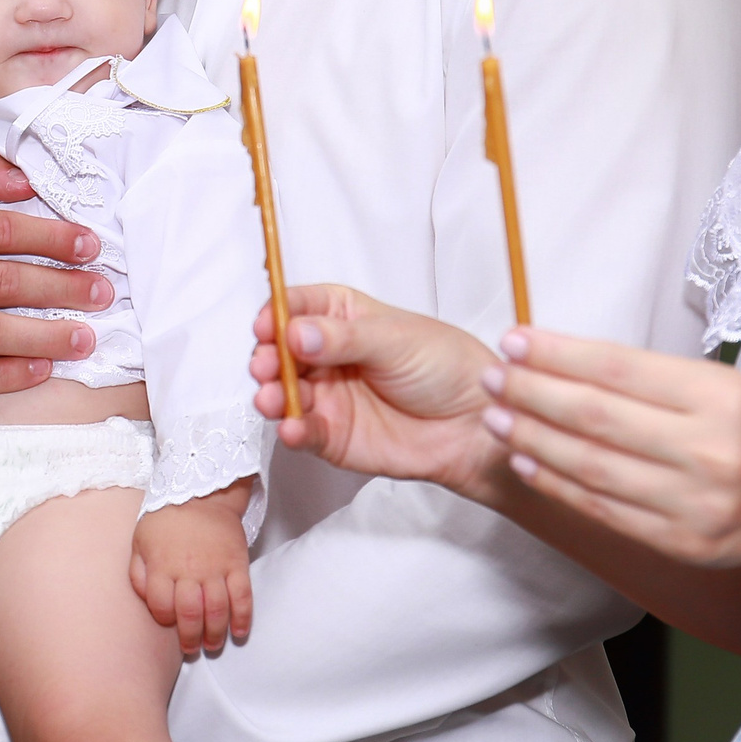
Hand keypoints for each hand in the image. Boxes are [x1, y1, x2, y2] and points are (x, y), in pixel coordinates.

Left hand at [129, 484, 254, 653]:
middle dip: (190, 638)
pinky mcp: (237, 564)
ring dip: (215, 633)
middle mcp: (188, 570)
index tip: (169, 623)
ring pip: (216, 610)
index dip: (164, 619)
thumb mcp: (140, 542)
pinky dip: (243, 618)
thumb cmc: (166, 521)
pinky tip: (240, 632)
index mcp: (161, 565)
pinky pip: (243, 596)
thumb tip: (146, 601)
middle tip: (192, 648)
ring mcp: (215, 568)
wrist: (202, 493)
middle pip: (189, 614)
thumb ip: (138, 573)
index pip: (160, 605)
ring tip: (212, 645)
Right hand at [246, 284, 507, 501]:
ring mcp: (325, 395)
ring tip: (272, 398)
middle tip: (266, 365)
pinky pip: (303, 432)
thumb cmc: (445, 366)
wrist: (474, 423)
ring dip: (272, 395)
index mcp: (342, 316)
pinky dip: (293, 430)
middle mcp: (326, 355)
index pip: (297, 306)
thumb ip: (344, 339)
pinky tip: (293, 428)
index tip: (267, 325)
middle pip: (279, 351)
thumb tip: (296, 333)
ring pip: (284, 392)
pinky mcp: (331, 435)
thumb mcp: (396, 340)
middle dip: (267, 357)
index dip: (277, 314)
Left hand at [481, 328, 740, 572]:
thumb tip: (567, 359)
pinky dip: (558, 484)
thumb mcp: (727, 386)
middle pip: (598, 418)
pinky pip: (604, 509)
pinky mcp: (679, 542)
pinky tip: (525, 463)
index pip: (620, 368)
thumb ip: (655, 379)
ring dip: (533, 440)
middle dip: (533, 393)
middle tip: (491, 376)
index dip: (558, 354)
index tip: (514, 339)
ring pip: (592, 467)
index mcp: (722, 399)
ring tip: (496, 417)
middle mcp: (709, 452)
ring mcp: (693, 504)